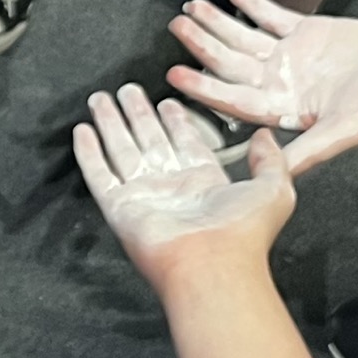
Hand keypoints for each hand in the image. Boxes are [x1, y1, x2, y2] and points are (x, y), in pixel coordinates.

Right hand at [72, 83, 294, 290]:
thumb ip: (271, 160)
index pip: (185, 142)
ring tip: (100, 99)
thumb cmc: (245, 233)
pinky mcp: (120, 208)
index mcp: (205, 181)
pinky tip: (82, 131)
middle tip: (126, 90)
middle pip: (149, 140)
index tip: (167, 101)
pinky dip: (89, 153)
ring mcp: (144, 196)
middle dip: (137, 114)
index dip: (176, 121)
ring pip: (122, 150)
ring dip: (110, 124)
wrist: (214, 266)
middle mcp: (172, 187)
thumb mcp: (275, 189)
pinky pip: (100, 175)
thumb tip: (265, 137)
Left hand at [165, 0, 357, 170]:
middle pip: (231, 63)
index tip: (174, 75)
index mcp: (281, 107)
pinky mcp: (308, 31)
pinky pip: (272, 16)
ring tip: (192, 6)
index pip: (232, 98)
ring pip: (245, 37)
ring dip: (219, 22)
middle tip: (176, 27)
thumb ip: (305, 152)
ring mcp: (291, 56)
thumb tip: (276, 174)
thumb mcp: (339, 134)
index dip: (203, 87)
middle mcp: (280, 81)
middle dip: (202, 45)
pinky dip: (253, 4)